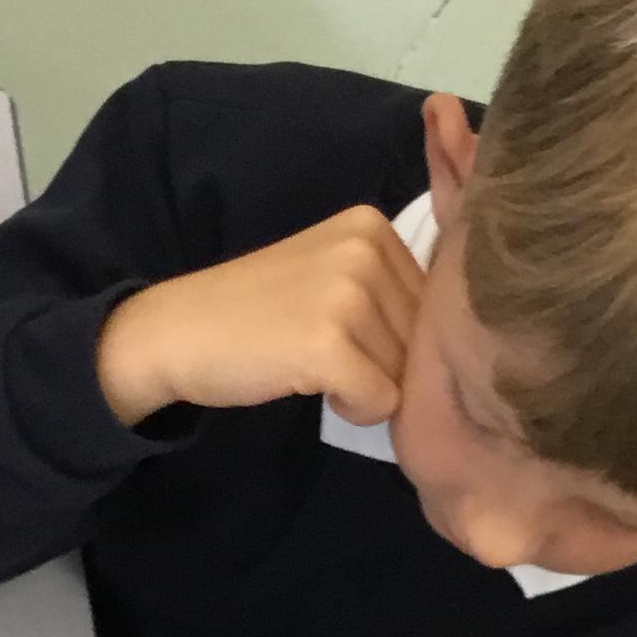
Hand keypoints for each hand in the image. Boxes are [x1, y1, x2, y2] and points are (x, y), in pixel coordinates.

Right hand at [97, 208, 424, 431]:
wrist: (179, 331)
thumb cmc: (256, 314)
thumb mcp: (329, 272)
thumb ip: (389, 287)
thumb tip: (457, 335)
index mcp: (371, 226)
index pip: (432, 304)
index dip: (396, 336)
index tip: (341, 331)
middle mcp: (366, 249)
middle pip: (424, 341)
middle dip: (387, 363)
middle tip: (323, 352)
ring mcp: (348, 294)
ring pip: (406, 374)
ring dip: (367, 386)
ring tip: (310, 364)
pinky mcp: (329, 344)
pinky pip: (381, 402)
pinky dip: (353, 409)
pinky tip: (310, 383)